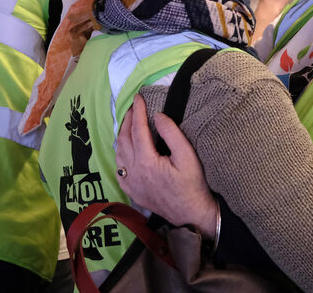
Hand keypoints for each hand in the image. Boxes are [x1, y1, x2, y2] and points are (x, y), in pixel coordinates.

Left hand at [115, 95, 217, 238]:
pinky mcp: (132, 191)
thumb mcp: (187, 156)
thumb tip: (158, 116)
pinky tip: (126, 148)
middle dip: (128, 120)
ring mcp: (131, 183)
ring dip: (122, 135)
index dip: (138, 111)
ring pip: (118, 153)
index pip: (138, 130)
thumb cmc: (193, 185)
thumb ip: (171, 134)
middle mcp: (134, 172)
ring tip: (129, 122)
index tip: (138, 97)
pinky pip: (120, 168)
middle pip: (124, 139)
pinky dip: (120, 153)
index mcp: (146, 162)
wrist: (192, 215)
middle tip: (134, 107)